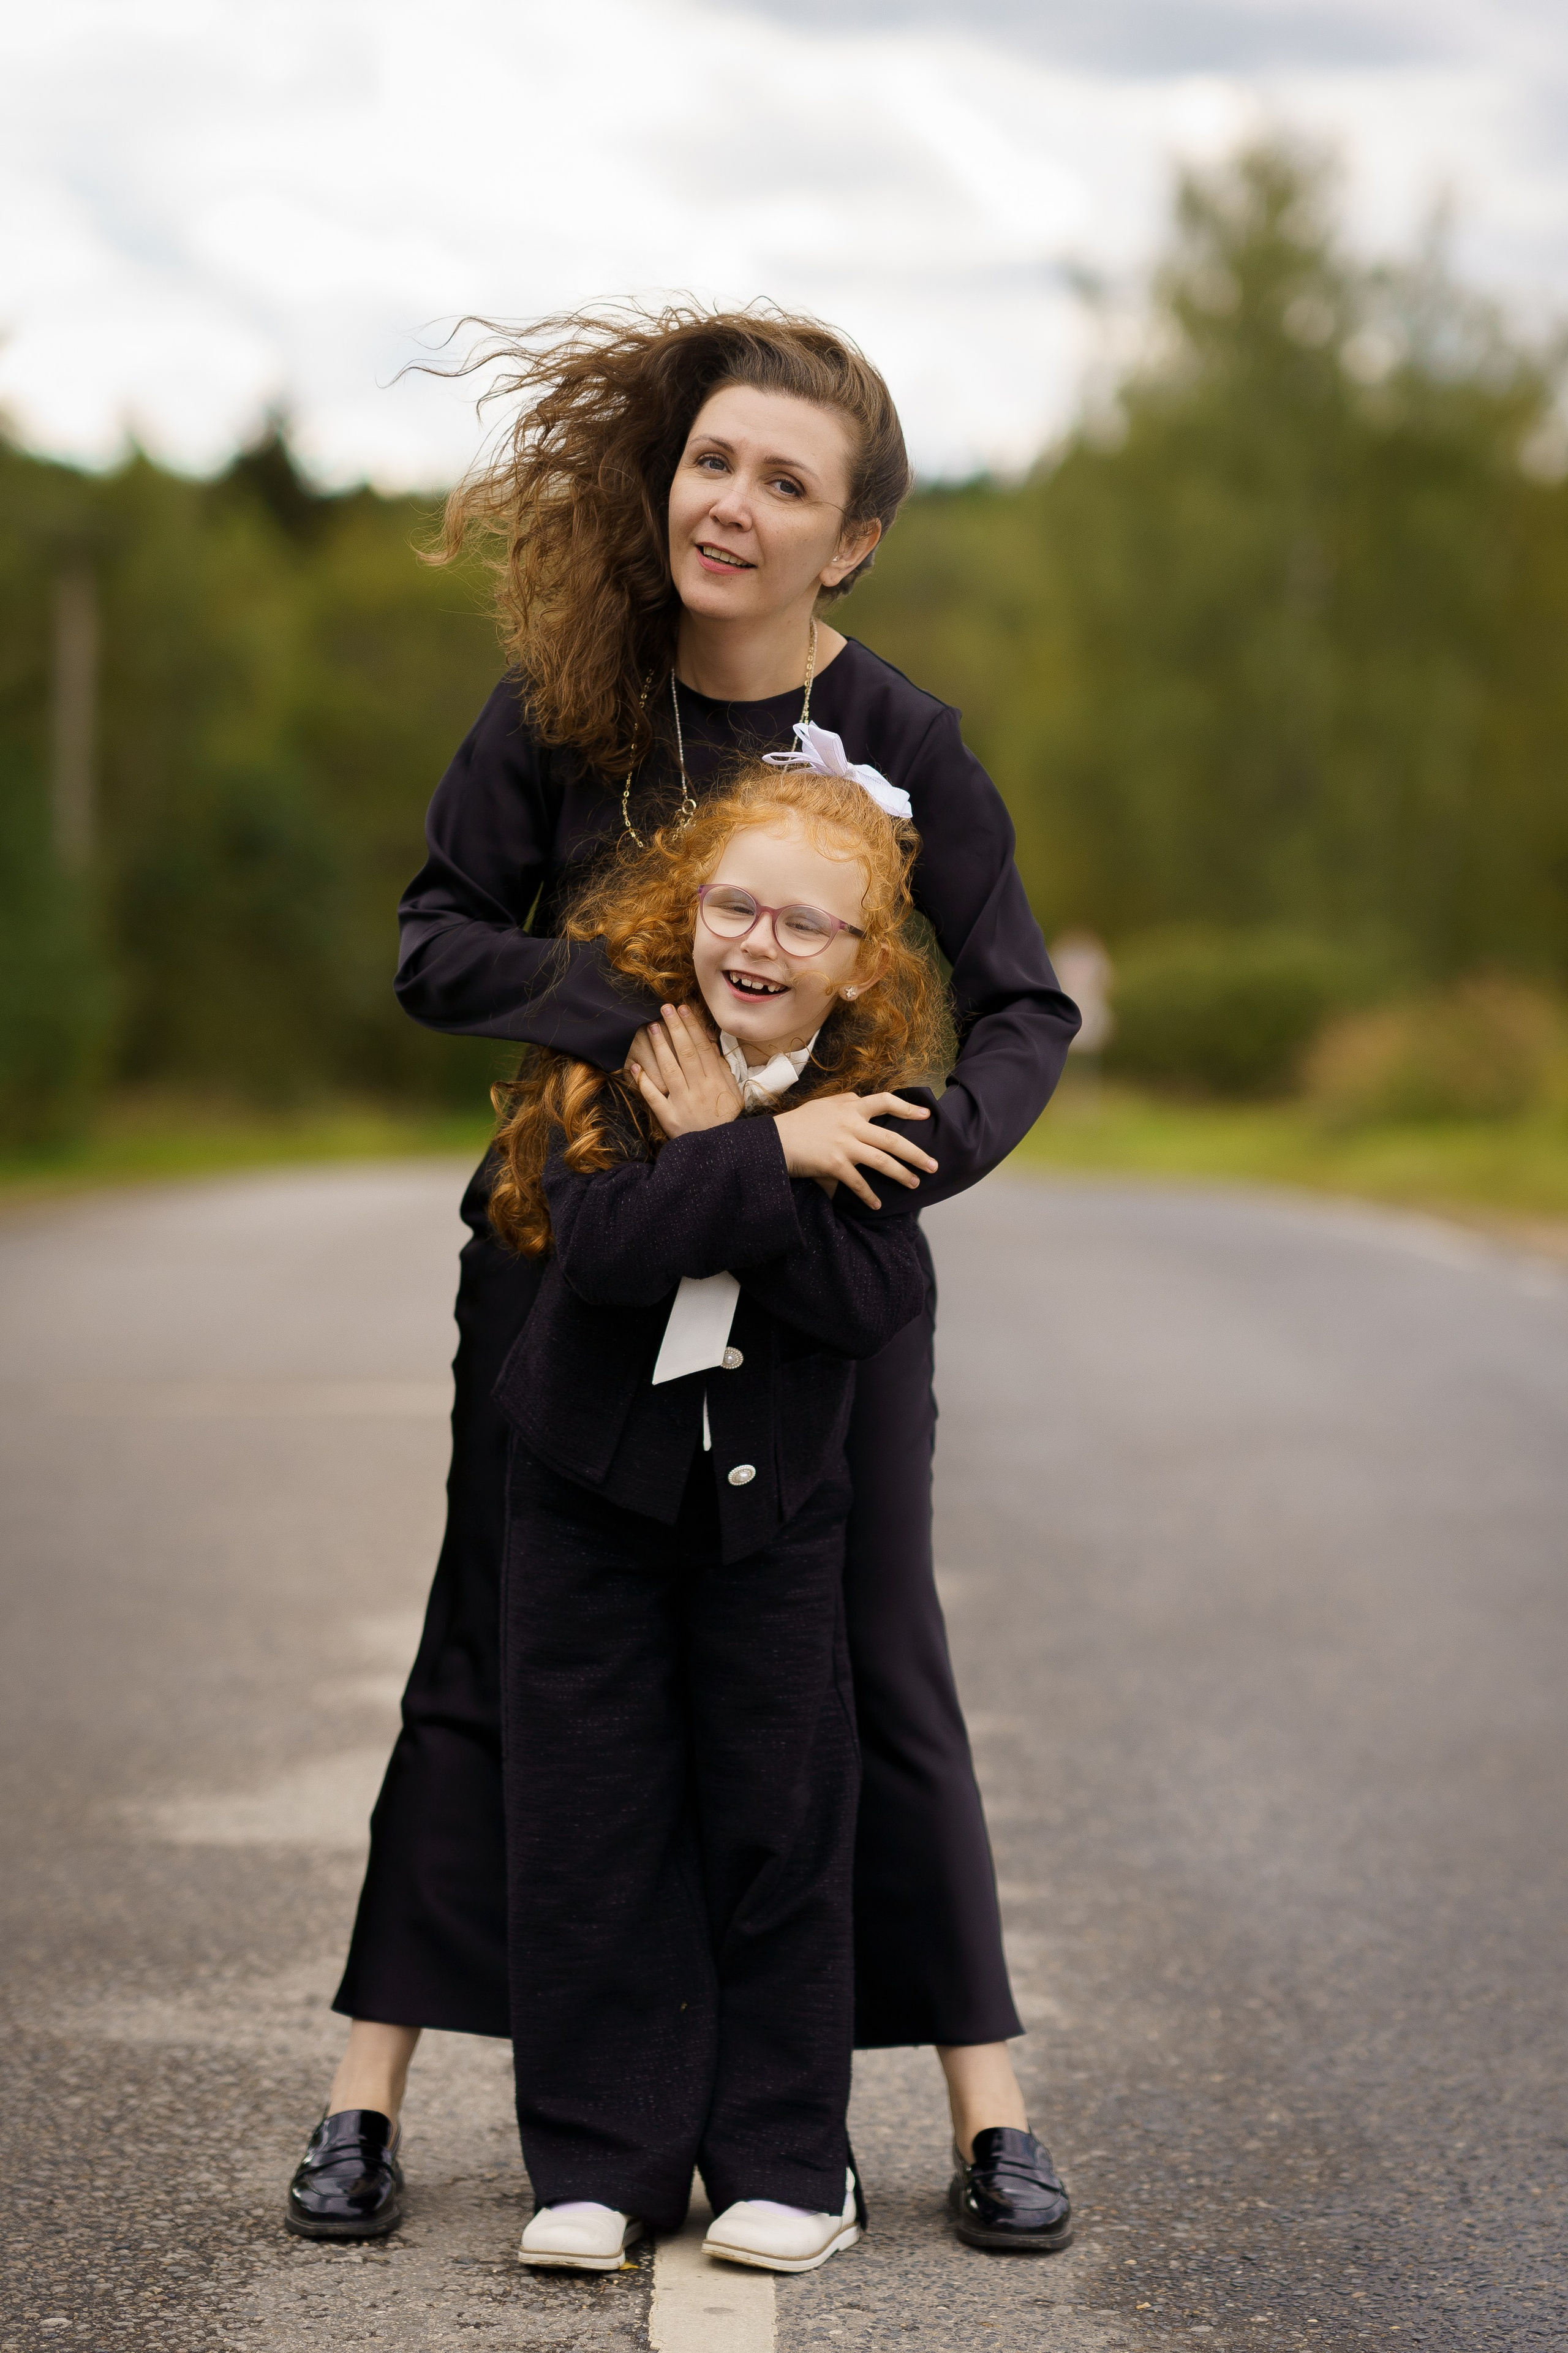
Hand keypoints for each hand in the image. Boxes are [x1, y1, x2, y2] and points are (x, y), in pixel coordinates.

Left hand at [628, 1005, 743, 1138]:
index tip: (683, 1009)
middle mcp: (699, 1089)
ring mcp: (683, 1103)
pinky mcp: (669, 1118)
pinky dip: (645, 1083)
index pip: (703, 1048)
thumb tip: (710, 1047)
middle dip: (675, 1028)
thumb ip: (722, 1071)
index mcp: (715, 1082)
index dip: (692, 1026)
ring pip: (670, 1070)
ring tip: (652, 1028)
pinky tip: (636, 1067)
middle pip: (686, 1053)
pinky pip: (655, 1098)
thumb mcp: (732, 1094)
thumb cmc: (726, 1120)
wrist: (721, 1152)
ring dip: (660, 1047)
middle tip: (665, 1009)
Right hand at [772, 1092, 936, 1210]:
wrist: (774, 1139)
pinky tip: (877, 1205)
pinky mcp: (835, 1164)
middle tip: (933, 1165)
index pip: (885, 1102)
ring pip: (882, 1161)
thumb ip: (844, 1103)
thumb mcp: (823, 1105)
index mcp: (850, 1107)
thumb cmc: (797, 1123)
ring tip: (915, 1184)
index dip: (907, 1108)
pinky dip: (869, 1196)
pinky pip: (858, 1183)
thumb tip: (860, 1102)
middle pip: (892, 1139)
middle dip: (916, 1153)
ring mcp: (844, 1145)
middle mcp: (851, 1125)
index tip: (926, 1115)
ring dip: (901, 1174)